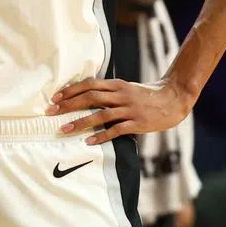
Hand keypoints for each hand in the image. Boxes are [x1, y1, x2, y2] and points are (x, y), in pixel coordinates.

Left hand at [47, 79, 194, 144]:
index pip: (89, 85)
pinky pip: (117, 130)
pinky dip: (102, 136)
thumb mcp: (126, 88)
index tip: (55, 98)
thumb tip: (86, 95)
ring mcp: (129, 109)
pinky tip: (90, 141)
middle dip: (69, 105)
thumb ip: (109, 91)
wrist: (173, 99)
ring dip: (80, 122)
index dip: (71, 91)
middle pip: (91, 98)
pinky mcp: (137, 123)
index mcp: (117, 85)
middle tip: (52, 113)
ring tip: (65, 129)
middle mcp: (121, 95)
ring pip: (101, 115)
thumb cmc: (147, 95)